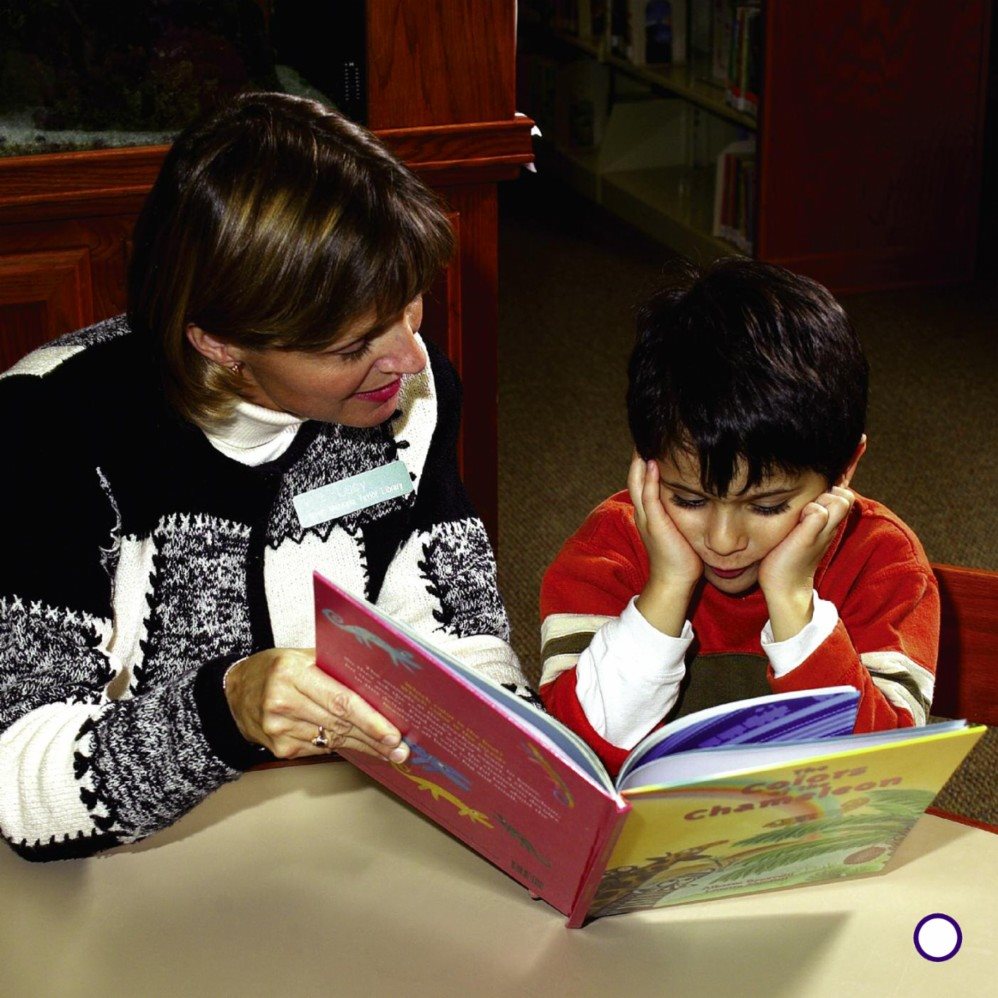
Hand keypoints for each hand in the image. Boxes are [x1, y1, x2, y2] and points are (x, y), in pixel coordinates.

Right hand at [223, 648, 408, 762]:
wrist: (231, 694)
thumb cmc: (272, 669)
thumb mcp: (298, 656)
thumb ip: (331, 665)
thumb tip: (374, 679)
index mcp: (291, 673)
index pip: (339, 700)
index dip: (369, 718)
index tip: (392, 732)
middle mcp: (283, 702)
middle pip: (339, 723)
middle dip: (374, 738)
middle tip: (400, 749)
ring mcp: (279, 729)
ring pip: (332, 739)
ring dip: (364, 747)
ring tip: (389, 753)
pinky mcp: (279, 748)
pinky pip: (320, 748)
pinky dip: (343, 747)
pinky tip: (361, 748)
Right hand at [628, 453, 701, 635]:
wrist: (675, 582)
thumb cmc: (683, 558)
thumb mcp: (681, 528)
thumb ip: (684, 511)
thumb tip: (701, 496)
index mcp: (649, 512)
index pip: (643, 479)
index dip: (645, 459)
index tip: (654, 440)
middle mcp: (643, 511)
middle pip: (635, 475)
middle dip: (638, 454)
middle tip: (645, 432)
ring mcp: (646, 517)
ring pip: (637, 482)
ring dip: (639, 461)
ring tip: (644, 439)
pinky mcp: (654, 524)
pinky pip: (648, 497)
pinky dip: (648, 480)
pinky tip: (652, 463)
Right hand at [759, 486, 854, 640]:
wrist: (783, 589)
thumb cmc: (788, 565)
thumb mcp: (800, 540)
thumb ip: (814, 520)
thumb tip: (818, 505)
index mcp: (828, 525)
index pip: (844, 497)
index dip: (830, 491)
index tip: (812, 495)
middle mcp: (828, 527)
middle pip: (840, 499)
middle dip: (826, 493)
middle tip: (805, 502)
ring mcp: (820, 533)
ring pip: (830, 507)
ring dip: (818, 502)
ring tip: (800, 509)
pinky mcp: (809, 537)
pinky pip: (818, 516)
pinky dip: (812, 511)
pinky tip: (798, 516)